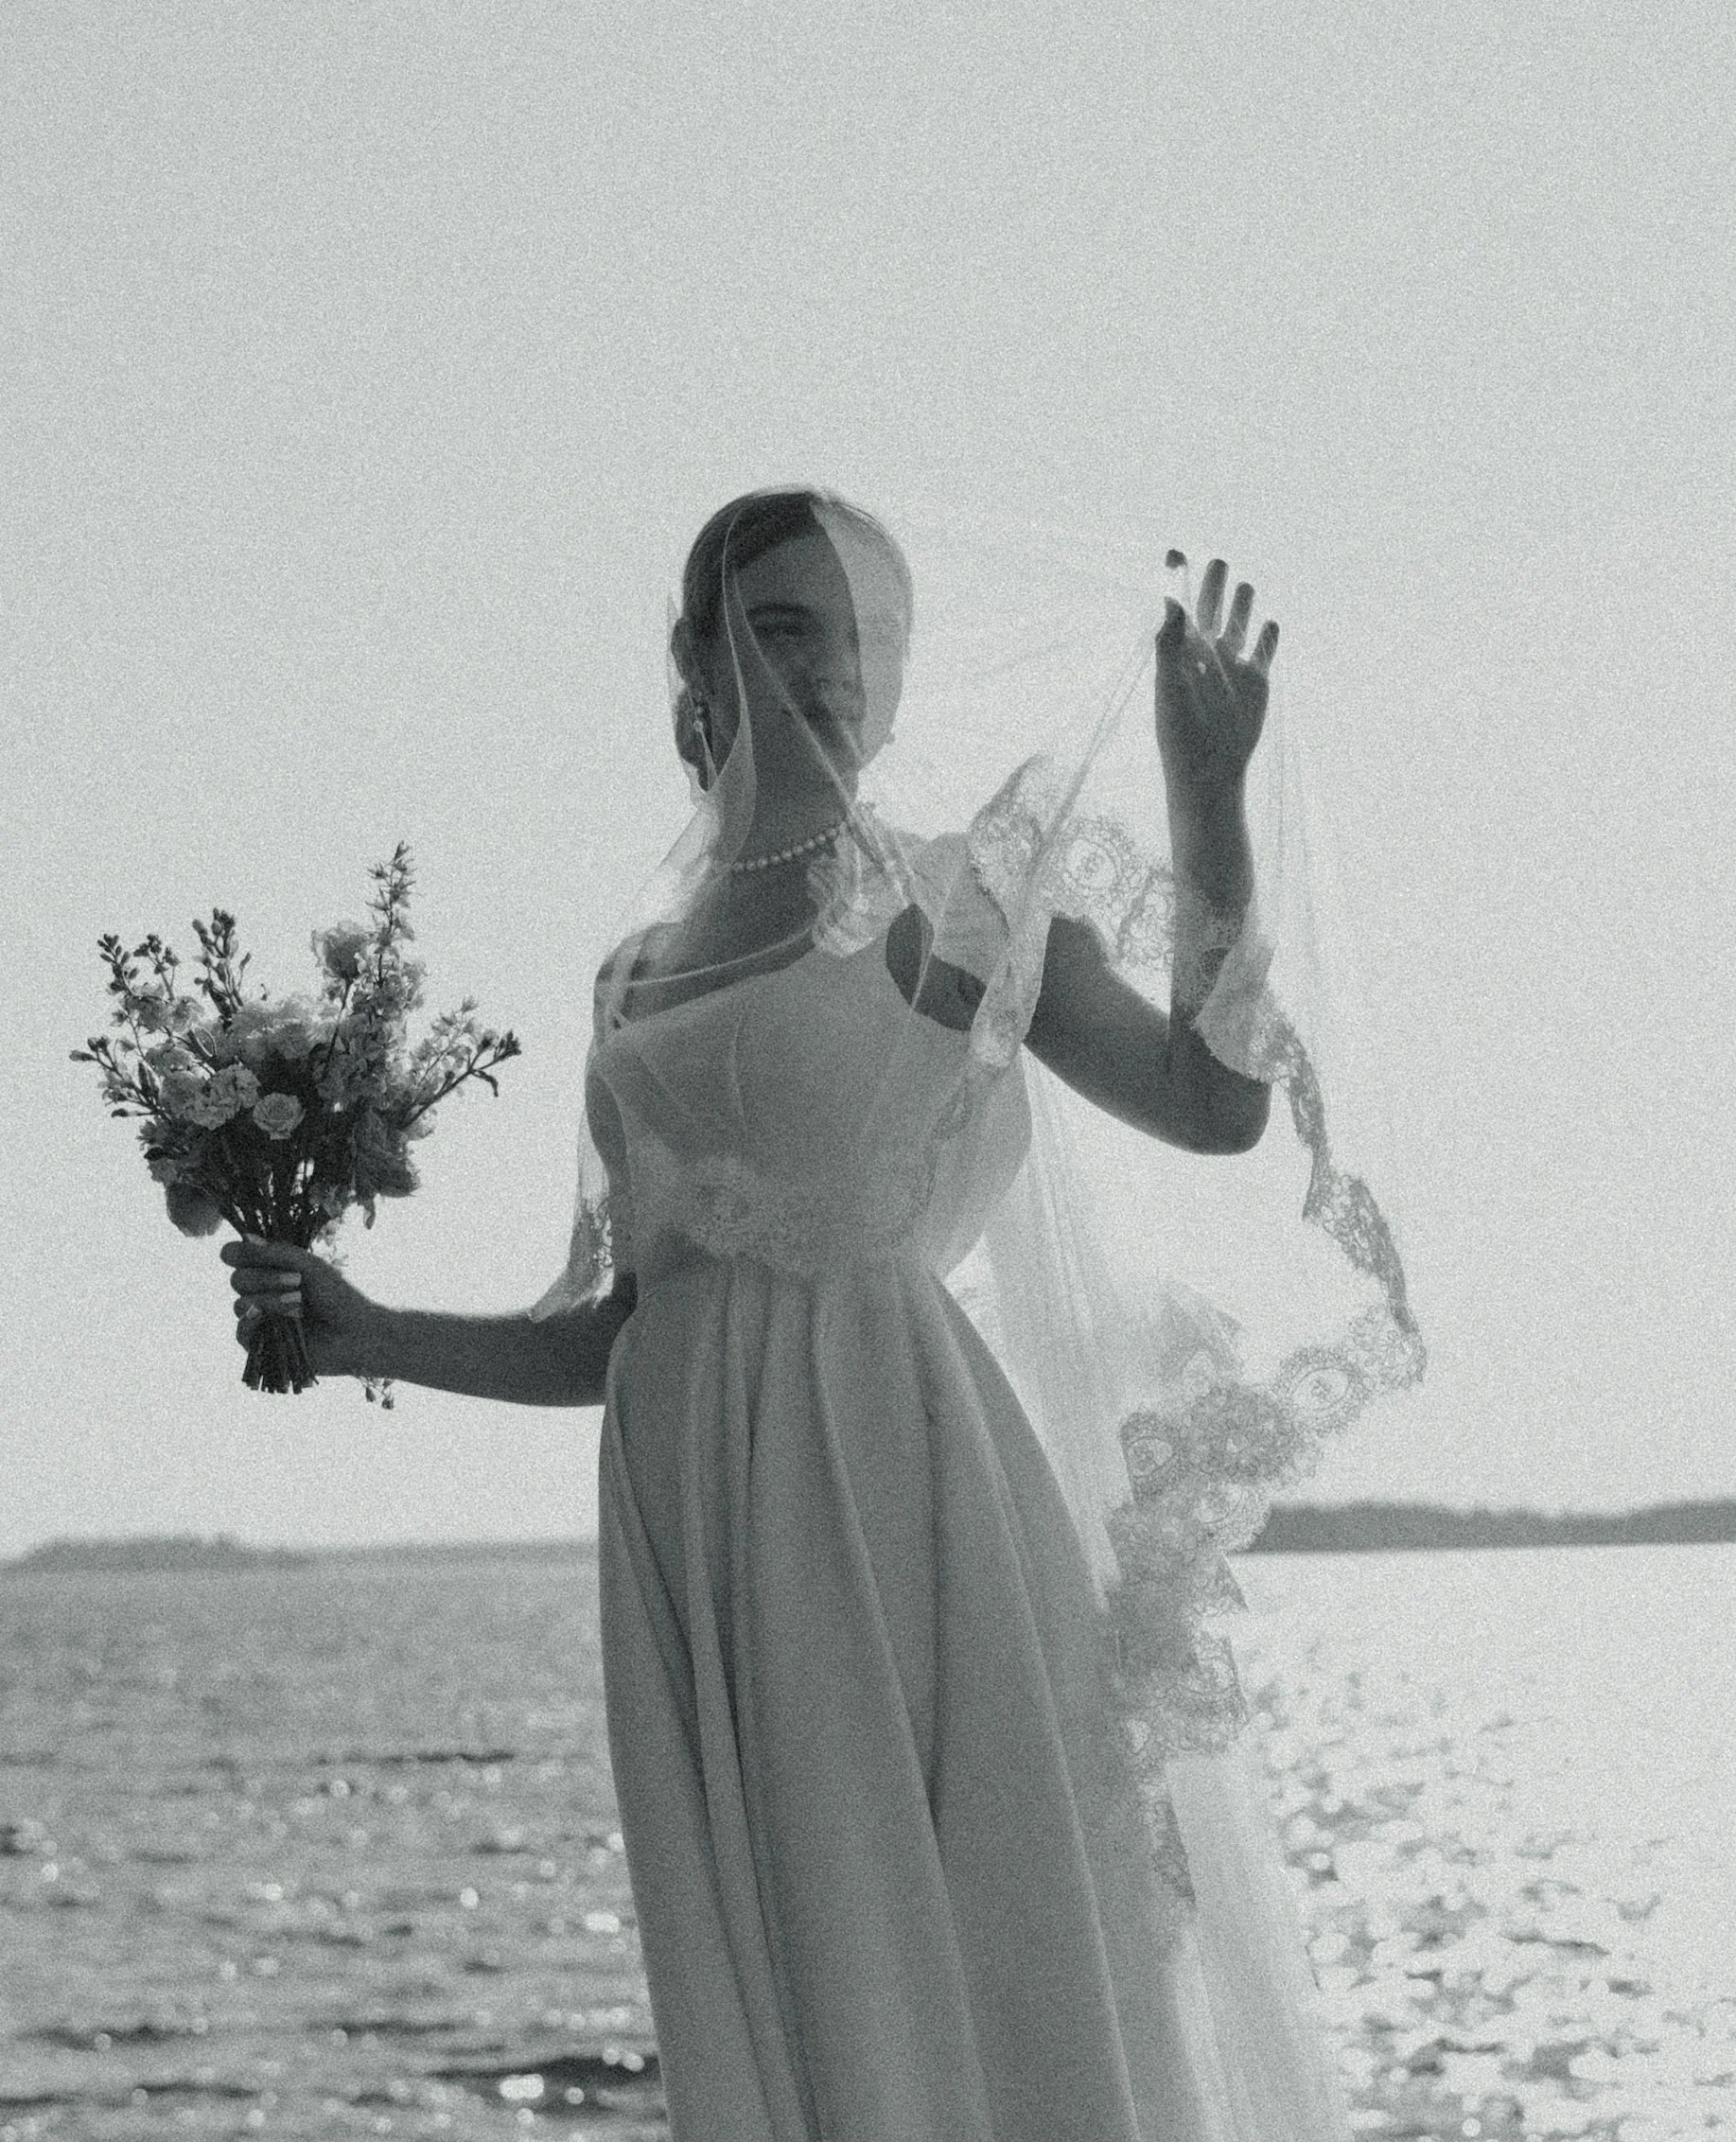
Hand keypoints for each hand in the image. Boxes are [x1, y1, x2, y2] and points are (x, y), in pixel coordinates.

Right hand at [220, 1237, 378, 1379]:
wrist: (355, 1332)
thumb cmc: (338, 1297)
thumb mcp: (309, 1267)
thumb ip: (278, 1253)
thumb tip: (246, 1237)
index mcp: (270, 1269)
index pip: (234, 1256)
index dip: (237, 1253)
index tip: (245, 1252)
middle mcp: (261, 1292)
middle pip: (237, 1279)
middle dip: (264, 1278)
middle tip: (297, 1280)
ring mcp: (260, 1318)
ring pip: (240, 1304)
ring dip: (270, 1300)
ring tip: (300, 1303)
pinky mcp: (261, 1344)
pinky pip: (242, 1331)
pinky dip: (260, 1322)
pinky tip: (286, 1319)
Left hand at [1156, 553, 1278, 798]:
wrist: (1209, 770)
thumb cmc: (1180, 733)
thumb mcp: (1170, 686)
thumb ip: (1170, 643)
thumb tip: (1171, 602)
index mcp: (1180, 650)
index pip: (1179, 606)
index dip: (1178, 580)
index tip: (1175, 552)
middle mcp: (1206, 653)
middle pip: (1211, 609)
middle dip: (1213, 585)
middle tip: (1218, 561)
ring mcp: (1233, 666)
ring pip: (1240, 623)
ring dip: (1242, 604)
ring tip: (1243, 585)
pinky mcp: (1256, 682)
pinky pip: (1264, 651)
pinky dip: (1269, 636)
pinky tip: (1271, 624)